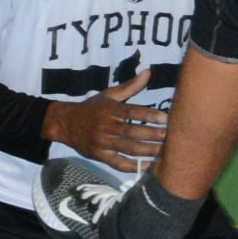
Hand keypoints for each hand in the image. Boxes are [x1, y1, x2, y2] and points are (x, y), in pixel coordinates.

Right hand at [42, 69, 167, 171]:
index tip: (166, 119)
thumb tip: (148, 72)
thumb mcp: (109, 95)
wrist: (66, 124)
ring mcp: (103, 142)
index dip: (149, 115)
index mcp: (111, 110)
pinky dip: (134, 167)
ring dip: (148, 151)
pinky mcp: (100, 156)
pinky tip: (148, 167)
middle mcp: (107, 126)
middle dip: (153, 135)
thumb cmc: (92, 108)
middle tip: (171, 138)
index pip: (132, 112)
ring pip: (129, 148)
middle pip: (133, 132)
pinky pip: (119, 163)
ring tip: (165, 153)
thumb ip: (130, 86)